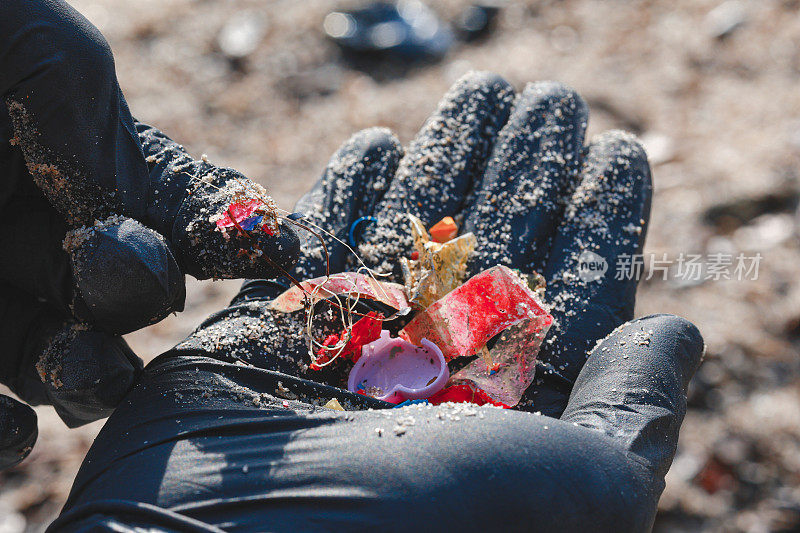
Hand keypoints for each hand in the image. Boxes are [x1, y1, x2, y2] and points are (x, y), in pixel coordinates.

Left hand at [0, 0, 298, 467]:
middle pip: (126, 304)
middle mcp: (52, 242)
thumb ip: (103, 139)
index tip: (274, 248)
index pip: (184, 218)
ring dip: (86, 377)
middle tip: (125, 278)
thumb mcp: (41, 56)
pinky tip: (12, 433)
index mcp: (95, 176)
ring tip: (78, 365)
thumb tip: (153, 233)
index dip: (231, 238)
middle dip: (135, 304)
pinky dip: (3, 436)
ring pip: (60, 363)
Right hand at [241, 71, 704, 524]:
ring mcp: (352, 352)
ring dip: (446, 159)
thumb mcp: (567, 490)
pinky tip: (376, 144)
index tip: (618, 149)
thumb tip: (680, 333)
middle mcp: (436, 375)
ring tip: (477, 92)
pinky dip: (345, 195)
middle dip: (524, 166)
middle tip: (546, 98)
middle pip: (495, 247)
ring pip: (412, 235)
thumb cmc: (413, 530)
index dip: (601, 218)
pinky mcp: (272, 337)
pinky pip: (318, 252)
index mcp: (510, 409)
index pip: (575, 293)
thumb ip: (627, 415)